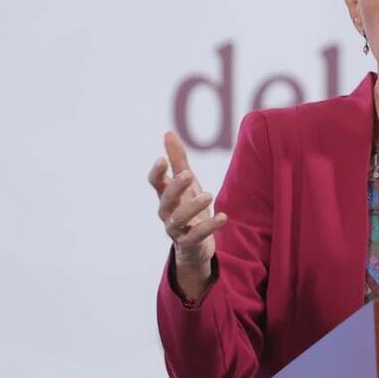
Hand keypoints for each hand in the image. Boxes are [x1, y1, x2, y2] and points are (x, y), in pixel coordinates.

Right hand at [149, 131, 227, 296]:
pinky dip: (209, 226)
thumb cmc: (188, 207)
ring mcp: (177, 229)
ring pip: (179, 219)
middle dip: (175, 187)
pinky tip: (223, 216)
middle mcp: (167, 212)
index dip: (157, 173)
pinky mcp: (190, 243)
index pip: (155, 183)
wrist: (196, 244)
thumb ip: (178, 160)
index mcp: (165, 196)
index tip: (162, 159)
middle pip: (165, 200)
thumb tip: (168, 132)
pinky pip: (197, 235)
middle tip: (188, 174)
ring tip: (208, 195)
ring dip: (192, 206)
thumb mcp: (186, 183)